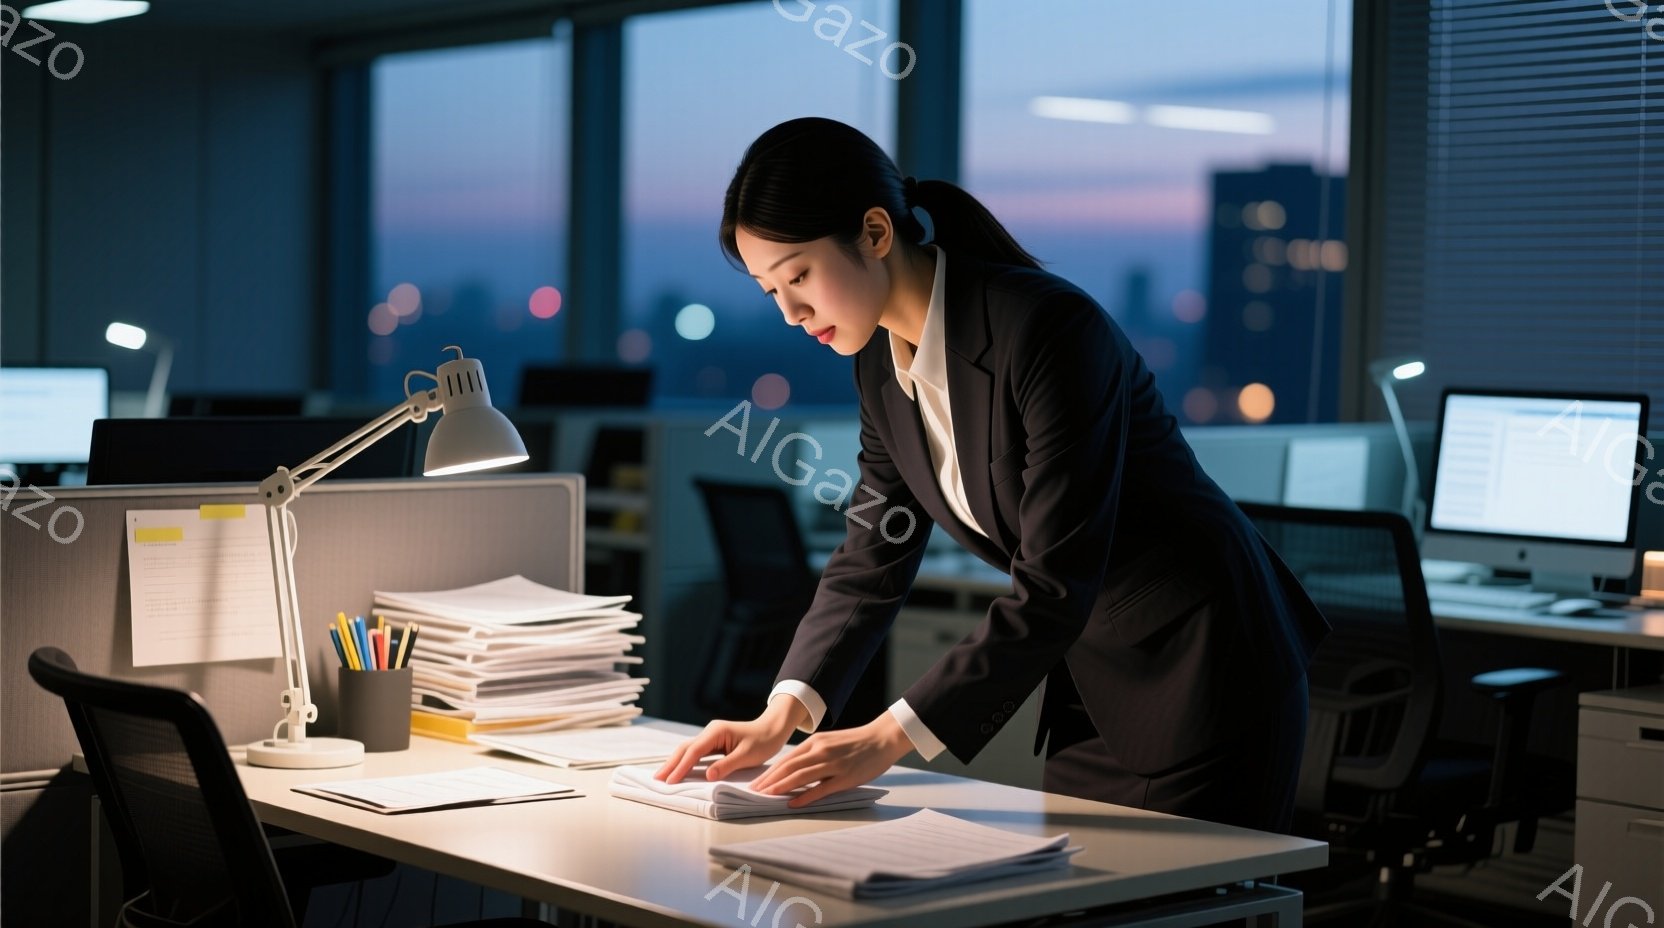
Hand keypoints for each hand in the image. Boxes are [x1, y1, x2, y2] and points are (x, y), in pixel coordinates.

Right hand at [654, 696, 806, 783]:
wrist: (773, 729)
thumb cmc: (763, 741)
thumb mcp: (747, 755)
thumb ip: (727, 765)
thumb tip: (708, 776)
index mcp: (716, 731)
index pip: (694, 751)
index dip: (681, 766)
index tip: (671, 781)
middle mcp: (710, 732)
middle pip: (685, 748)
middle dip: (671, 764)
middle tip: (656, 780)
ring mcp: (711, 736)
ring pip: (688, 750)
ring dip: (675, 763)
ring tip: (662, 777)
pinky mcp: (714, 743)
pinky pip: (696, 753)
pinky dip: (686, 762)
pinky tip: (679, 770)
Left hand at [750, 712, 913, 807]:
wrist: (883, 738)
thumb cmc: (857, 743)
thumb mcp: (831, 743)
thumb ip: (814, 755)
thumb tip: (795, 770)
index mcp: (815, 743)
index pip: (786, 759)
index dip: (769, 772)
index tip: (756, 782)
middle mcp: (820, 751)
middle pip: (788, 767)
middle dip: (769, 780)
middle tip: (754, 792)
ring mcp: (832, 764)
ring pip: (800, 776)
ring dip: (781, 787)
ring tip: (766, 796)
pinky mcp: (845, 776)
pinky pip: (821, 788)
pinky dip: (805, 796)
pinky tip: (793, 803)